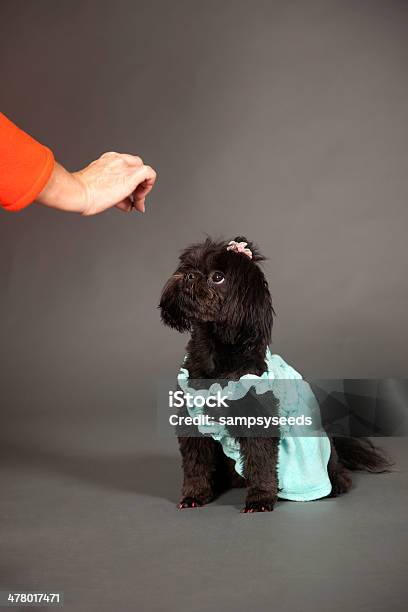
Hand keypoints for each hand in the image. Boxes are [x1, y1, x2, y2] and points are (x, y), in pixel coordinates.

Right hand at [37, 152, 156, 214]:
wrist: (77, 192)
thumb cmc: (81, 195)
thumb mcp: (98, 192)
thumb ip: (115, 196)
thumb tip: (129, 206)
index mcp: (106, 161)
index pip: (124, 168)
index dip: (128, 184)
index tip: (126, 197)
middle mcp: (116, 159)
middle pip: (136, 168)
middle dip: (137, 186)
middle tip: (135, 201)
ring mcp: (124, 165)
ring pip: (143, 171)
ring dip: (143, 189)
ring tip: (137, 203)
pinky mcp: (131, 175)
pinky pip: (150, 174)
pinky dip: (149, 186)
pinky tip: (140, 199)